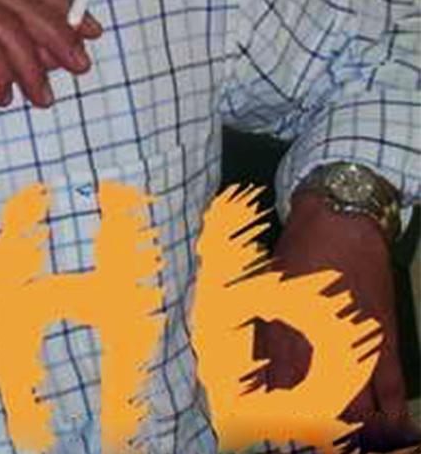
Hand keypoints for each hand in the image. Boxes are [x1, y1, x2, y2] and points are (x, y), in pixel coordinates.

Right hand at [0, 0, 102, 204]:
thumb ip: (25, 47)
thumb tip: (73, 43)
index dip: (62, 5)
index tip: (93, 32)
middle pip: (21, 0)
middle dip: (58, 35)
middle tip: (80, 67)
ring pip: (6, 27)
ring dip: (31, 68)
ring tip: (40, 98)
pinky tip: (1, 97)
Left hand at [256, 192, 419, 451]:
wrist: (338, 221)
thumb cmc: (296, 251)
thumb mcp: (266, 288)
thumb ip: (264, 331)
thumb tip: (260, 370)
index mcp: (283, 331)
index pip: (278, 389)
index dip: (278, 414)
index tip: (278, 429)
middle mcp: (317, 344)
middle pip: (319, 407)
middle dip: (317, 429)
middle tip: (315, 438)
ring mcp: (354, 345)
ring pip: (357, 408)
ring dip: (353, 430)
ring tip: (348, 440)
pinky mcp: (384, 340)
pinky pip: (391, 389)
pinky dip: (392, 414)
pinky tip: (391, 428)